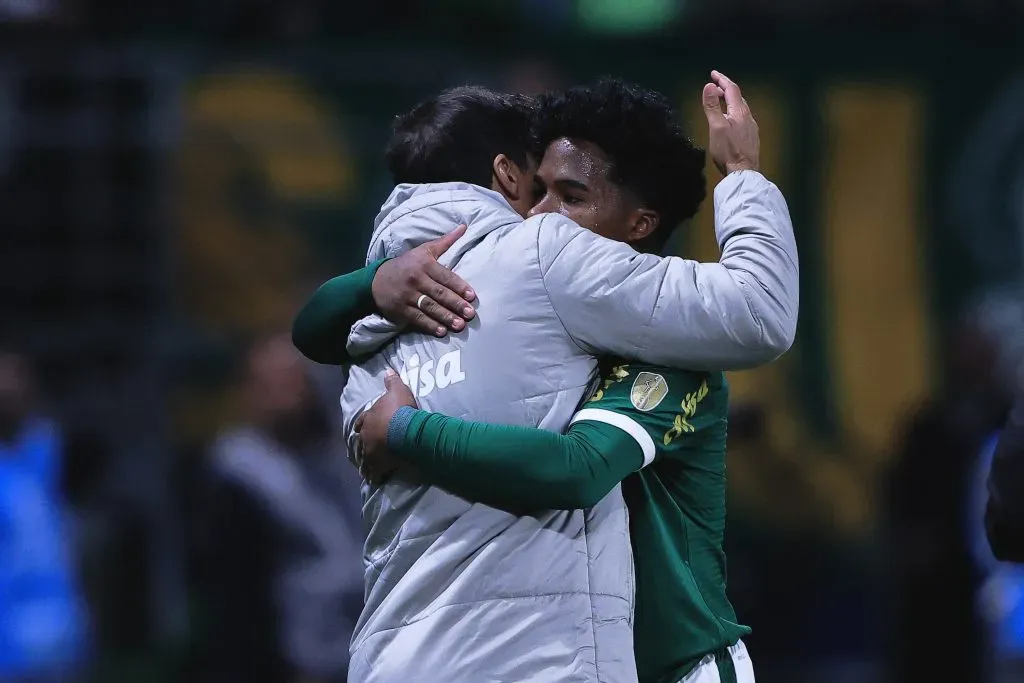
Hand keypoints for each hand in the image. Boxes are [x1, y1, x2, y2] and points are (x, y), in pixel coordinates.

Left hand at [353, 369, 417, 483]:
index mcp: (369, 417)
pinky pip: (374, 472)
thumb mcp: (398, 390)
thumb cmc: (401, 409)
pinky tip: (375, 479)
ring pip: (364, 459)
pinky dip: (374, 476)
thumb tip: (387, 370)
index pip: (361, 422)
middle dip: (363, 447)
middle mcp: (366, 435)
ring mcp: (371, 451)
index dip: (362, 425)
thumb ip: (392, 381)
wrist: (404, 428)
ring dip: (366, 464)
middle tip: (365, 452)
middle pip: (360, 443)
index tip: (360, 429)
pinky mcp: (378, 464)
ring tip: (366, 471)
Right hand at [371, 224, 477, 337]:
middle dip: (456, 304)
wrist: (376, 280)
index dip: (459, 286)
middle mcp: (416, 280)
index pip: (445, 276)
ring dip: (446, 317)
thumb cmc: (406, 264)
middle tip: (470, 314)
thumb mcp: (424, 250)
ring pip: (430, 307)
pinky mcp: (401, 309)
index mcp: (424, 264)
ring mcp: (408, 296)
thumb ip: (445, 242)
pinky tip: (442, 332)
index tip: (472, 296)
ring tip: (460, 325)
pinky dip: (430, 325)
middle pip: (439, 293)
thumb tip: (464, 227)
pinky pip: (418, 318)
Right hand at [702, 70, 758, 175]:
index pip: (732, 89)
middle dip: (726, 89)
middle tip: (715, 88)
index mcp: (739, 111)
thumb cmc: (728, 150)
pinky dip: (734, 112)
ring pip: (741, 108)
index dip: (722, 80)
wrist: (744, 172)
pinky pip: (743, 118)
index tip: (713, 74)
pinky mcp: (751, 137)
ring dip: (731, 101)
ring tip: (721, 102)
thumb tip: (709, 86)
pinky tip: (730, 121)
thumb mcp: (716, 127)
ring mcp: (751, 127)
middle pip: (738, 97)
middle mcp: (748, 116)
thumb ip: (712, 106)